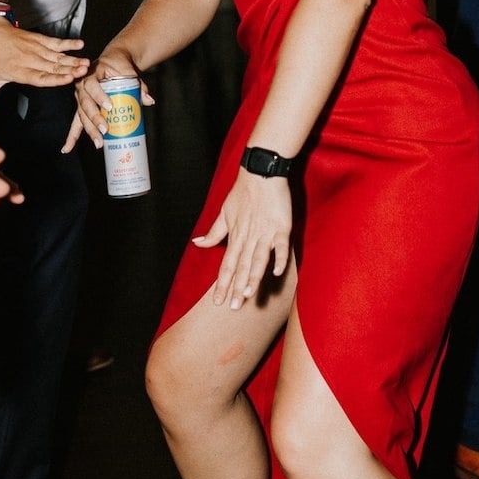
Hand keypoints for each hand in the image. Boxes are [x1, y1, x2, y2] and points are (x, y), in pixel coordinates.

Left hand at [0, 21, 87, 111]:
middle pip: (53, 66)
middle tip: (84, 71)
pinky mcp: (40, 40)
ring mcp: (37, 49)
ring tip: (86, 63)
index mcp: (19, 71)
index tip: (68, 79)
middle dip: (70, 69)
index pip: (40, 77)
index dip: (55, 79)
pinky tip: (80, 44)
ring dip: (73, 59)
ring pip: (57, 56)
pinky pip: (56, 42)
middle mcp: (31, 60)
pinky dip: (68, 43)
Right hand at [64, 51, 153, 151]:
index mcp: (91, 73)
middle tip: (106, 130)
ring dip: (89, 130)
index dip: (99, 96)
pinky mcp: (81, 107)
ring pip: (81, 115)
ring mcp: (80, 97)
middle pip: (85, 103)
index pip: (92, 85)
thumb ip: (139, 85)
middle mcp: (82, 85)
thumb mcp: (129, 71)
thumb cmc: (120, 66)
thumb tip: (149, 101)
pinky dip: (72, 136)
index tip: (109, 107)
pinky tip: (67, 148)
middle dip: (95, 118)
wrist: (111, 61)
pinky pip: (76, 122)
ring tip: (98, 143)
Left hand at [194, 169, 291, 309]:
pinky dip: (279, 257)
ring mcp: (265, 232)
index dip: (222, 283)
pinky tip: (277, 272)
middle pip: (241, 266)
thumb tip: (197, 243)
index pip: (227, 264)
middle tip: (233, 306)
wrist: (260, 172)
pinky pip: (280, 245)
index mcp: (235, 235)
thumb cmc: (243, 192)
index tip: (217, 301)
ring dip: (253, 276)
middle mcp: (248, 237)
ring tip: (248, 294)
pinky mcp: (281, 226)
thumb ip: (214, 232)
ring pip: (257, 258)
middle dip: (236, 287)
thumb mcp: (224, 212)